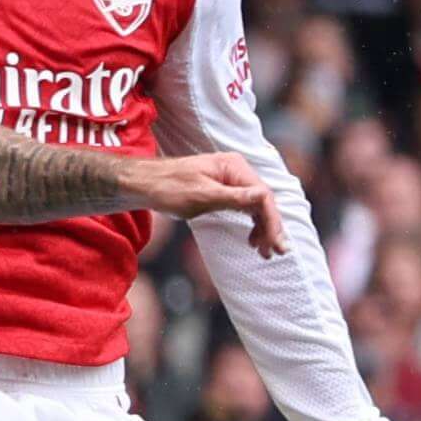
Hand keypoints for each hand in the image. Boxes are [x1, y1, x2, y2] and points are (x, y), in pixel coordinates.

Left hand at [128, 150, 284, 257]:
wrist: (144, 184)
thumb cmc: (168, 188)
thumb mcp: (202, 196)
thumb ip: (234, 198)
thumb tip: (263, 196)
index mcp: (234, 167)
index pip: (263, 196)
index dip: (272, 221)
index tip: (276, 244)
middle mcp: (236, 170)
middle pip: (263, 202)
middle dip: (270, 228)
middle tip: (275, 253)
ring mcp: (230, 179)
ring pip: (255, 206)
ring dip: (262, 228)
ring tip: (263, 252)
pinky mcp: (222, 189)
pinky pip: (244, 207)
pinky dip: (250, 223)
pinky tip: (252, 239)